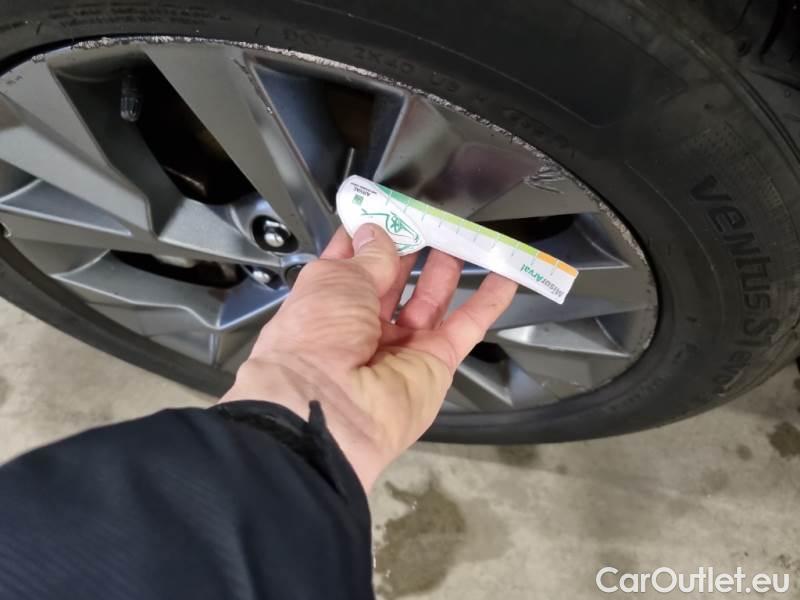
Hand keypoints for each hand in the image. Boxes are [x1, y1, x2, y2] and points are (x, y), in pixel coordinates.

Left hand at [220, 224, 516, 489]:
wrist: (329, 409)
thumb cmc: (315, 337)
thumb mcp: (335, 280)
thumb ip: (367, 255)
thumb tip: (379, 232)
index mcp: (328, 302)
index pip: (352, 261)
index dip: (370, 234)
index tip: (388, 208)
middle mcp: (362, 325)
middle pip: (395, 280)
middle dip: (413, 247)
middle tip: (433, 218)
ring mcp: (401, 346)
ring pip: (431, 299)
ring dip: (447, 268)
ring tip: (465, 236)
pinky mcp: (435, 363)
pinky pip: (466, 327)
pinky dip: (488, 302)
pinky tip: (506, 275)